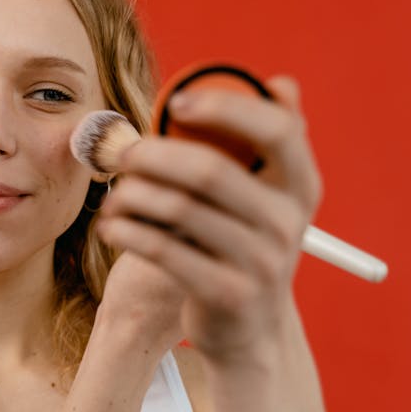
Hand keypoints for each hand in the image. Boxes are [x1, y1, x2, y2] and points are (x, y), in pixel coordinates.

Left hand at [95, 76, 321, 361]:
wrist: (248, 328)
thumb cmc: (241, 244)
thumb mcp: (266, 200)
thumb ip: (266, 146)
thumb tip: (281, 83)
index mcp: (300, 186)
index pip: (277, 130)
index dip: (226, 108)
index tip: (175, 101)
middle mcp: (288, 222)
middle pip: (211, 171)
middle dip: (153, 155)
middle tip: (119, 153)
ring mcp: (262, 262)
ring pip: (179, 210)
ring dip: (132, 195)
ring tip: (112, 195)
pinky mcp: (228, 295)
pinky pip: (164, 251)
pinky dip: (128, 231)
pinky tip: (110, 225)